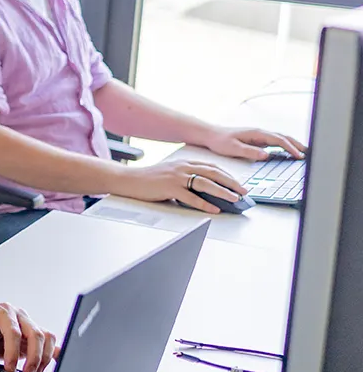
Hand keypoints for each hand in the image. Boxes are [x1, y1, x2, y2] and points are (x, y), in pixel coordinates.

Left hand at [0, 303, 57, 371]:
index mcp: (2, 312)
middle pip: (35, 334)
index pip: (14, 332)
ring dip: (44, 357)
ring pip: (46, 337)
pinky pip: (49, 341)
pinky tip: (52, 363)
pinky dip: (53, 352)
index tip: (9, 368)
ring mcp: (28, 323)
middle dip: (34, 356)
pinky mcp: (33, 334)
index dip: (13, 352)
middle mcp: (18, 315)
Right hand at [116, 158, 243, 212]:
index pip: (211, 166)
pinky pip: (191, 197)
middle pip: (213, 173)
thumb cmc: (147, 179)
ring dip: (223, 191)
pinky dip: (205, 203)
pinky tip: (214, 209)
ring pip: (206, 183)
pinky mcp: (169, 188)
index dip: (227, 175)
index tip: (238, 183)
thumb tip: (205, 191)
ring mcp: (176, 177)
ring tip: (234, 199)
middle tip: (243, 191)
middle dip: (231, 182)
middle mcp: (182, 167)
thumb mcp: (170, 173)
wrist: (127, 179)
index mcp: (183, 162)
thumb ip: (186, 178)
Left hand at [200, 125, 306, 160]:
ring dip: (293, 145)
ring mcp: (260, 136)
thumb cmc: (220, 141)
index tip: (299, 156)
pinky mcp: (257, 140)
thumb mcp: (233, 148)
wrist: (210, 135)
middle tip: (310, 153)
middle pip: (284, 137)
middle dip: (298, 145)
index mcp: (257, 133)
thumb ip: (249, 152)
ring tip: (304, 153)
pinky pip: (275, 142)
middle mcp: (260, 133)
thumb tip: (266, 155)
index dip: (291, 148)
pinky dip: (285, 146)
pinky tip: (289, 153)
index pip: (279, 140)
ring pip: (281, 139)